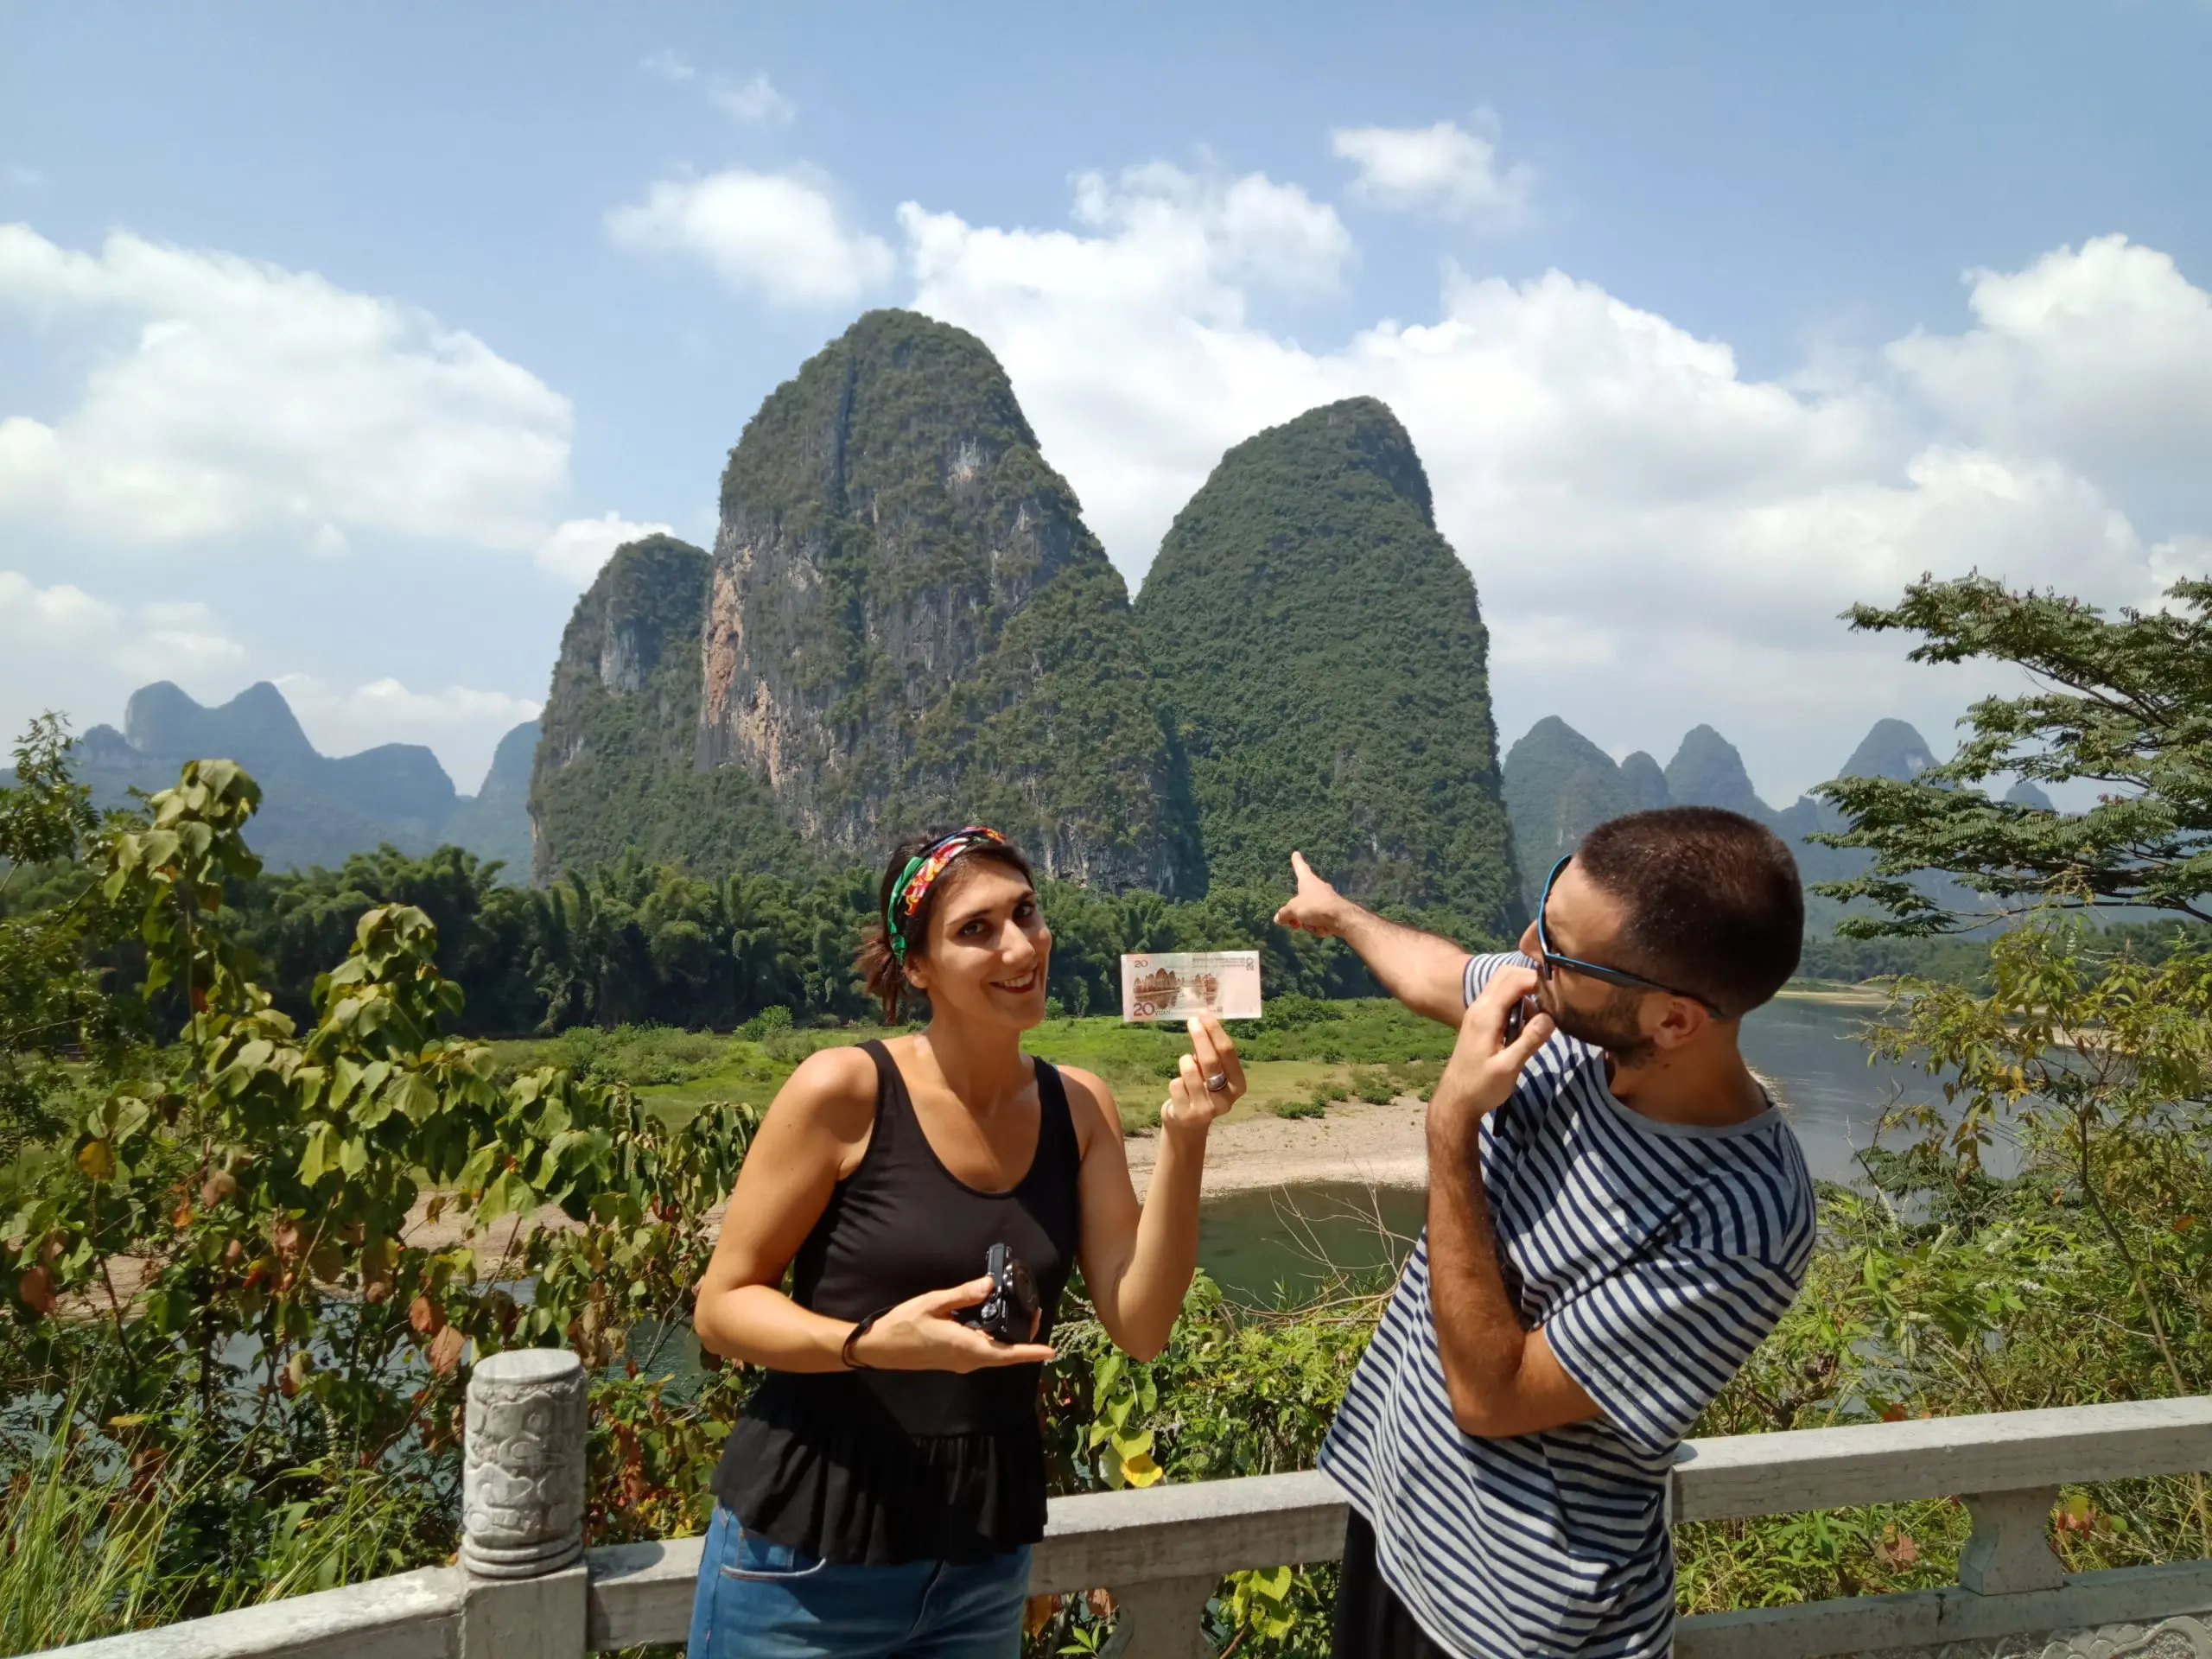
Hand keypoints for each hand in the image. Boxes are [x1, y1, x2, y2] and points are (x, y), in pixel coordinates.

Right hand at [847, 1276, 1056, 1372]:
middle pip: (1005, 1354)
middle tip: (1037, 1314)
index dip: (1030, 1352)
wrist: (879, 1347)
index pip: (1006, 1353)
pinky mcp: (954, 1360)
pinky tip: (993, 1322)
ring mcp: (960, 1362)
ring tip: (1022, 1315)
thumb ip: (963, 1294)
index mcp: (965, 1346)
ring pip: (994, 1354)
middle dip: (1025, 1339)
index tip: (1051, 1351)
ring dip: (1010, 1340)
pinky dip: (994, 1340)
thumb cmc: (903, 1325)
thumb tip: (990, 1284)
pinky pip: (982, 1352)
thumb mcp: (933, 1303)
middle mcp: (967, 1359)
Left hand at [1161, 1015, 1245, 1133]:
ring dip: (1185, 1062)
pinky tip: (1180, 1090)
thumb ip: (1213, 1054)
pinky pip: (1176, 1084)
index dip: (1215, 1031)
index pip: (1228, 1053)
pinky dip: (1175, 1081)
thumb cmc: (1202, 1089)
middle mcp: (1226, 1099)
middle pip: (1211, 1060)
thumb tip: (1203, 1020)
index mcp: (1238, 1085)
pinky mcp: (1187, 1115)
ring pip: (1190, 1070)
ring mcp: (1206, 1109)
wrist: (1188, 1123)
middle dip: (1200, 1037)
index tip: (1204, 1015)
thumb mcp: (1213, 1074)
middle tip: (1192, 1021)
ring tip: (1187, 1067)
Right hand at [1274, 852, 1352, 937]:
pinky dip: (1319, 927)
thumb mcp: (1293, 910)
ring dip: (1308, 923)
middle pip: (1302, 900)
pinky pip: (1320, 921)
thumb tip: (1277, 918)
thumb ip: (1284, 913)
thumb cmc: (1315, 907)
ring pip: (1310, 913)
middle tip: (1294, 923)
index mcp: (1308, 881)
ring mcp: (1327, 900)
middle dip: (1297, 914)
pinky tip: (1323, 928)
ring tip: (1311, 924)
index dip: (1296, 862)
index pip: (1300, 868)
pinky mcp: (1333, 912)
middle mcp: (1318, 887)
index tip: (1296, 853)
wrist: (1341, 918)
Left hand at [1429, 965, 1554, 1135]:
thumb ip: (1529, 1040)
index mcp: (1486, 1015)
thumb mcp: (1509, 1067)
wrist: (1456, 1099)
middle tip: (1550, 1002)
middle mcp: (1479, 1007)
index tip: (1557, 993)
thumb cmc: (1482, 1086)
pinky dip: (1516, 1002)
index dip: (1536, 980)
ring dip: (1524, 992)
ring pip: (1502, 984)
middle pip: (1506, 974)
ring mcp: (1478, 1012)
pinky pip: (1500, 998)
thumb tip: (1550, 1017)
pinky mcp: (1480, 1021)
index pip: (1513, 980)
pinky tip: (1526, 1025)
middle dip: (1530, 980)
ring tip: (1539, 1018)